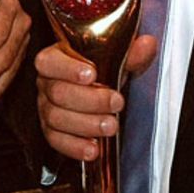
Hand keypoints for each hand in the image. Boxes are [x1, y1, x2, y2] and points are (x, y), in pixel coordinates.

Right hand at [35, 34, 157, 160]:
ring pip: (56, 118)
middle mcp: (46, 82)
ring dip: (86, 124)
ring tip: (111, 125)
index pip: (48, 61)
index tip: (92, 74)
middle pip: (57, 93)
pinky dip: (74, 147)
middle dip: (89, 100)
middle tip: (116, 102)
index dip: (67, 69)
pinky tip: (93, 148)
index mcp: (56, 58)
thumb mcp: (120, 59)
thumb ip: (132, 53)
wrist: (103, 91)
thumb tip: (147, 44)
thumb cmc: (104, 71)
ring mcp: (46, 107)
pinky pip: (56, 141)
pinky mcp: (51, 131)